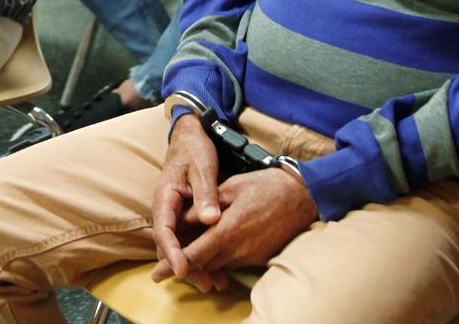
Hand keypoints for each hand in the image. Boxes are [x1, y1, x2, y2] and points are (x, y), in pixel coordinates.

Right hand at [150, 115, 224, 292]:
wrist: (191, 138)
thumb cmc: (195, 151)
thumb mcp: (202, 168)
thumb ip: (205, 194)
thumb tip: (211, 220)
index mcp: (164, 198)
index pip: (163, 231)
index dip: (172, 252)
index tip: (183, 269)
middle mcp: (166, 210)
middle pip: (170, 245)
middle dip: (186, 266)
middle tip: (207, 283)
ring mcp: (174, 215)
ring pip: (179, 246)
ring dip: (195, 264)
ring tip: (216, 282)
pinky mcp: (185, 218)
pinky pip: (188, 240)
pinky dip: (200, 253)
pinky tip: (217, 266)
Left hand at [152, 166, 317, 285]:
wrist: (302, 197)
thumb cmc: (265, 186)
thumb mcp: (231, 187)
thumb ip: (206, 206)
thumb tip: (184, 220)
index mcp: (227, 231)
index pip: (194, 255)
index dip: (174, 264)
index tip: (157, 272)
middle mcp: (238, 249)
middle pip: (203, 265)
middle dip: (183, 267)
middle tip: (163, 269)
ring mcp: (250, 256)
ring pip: (217, 266)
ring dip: (201, 265)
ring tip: (185, 260)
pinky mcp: (259, 258)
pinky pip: (232, 264)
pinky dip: (218, 261)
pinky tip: (211, 254)